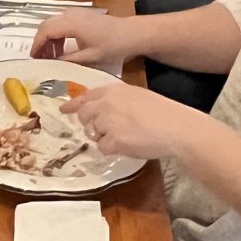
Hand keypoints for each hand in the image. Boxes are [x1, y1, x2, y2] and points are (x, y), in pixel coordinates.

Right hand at [31, 9, 138, 73]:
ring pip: (52, 23)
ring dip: (48, 38)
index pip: (45, 32)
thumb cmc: (111, 45)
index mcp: (71, 24)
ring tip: (50, 56)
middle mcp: (70, 14)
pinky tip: (61, 48)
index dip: (37, 45)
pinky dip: (56, 34)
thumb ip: (67, 59)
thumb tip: (50, 62)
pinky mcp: (79, 14)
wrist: (130, 33)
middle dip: (40, 42)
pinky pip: (60, 22)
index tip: (33, 58)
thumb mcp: (89, 57)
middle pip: (46, 25)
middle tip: (40, 58)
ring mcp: (75, 12)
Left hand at [62, 81, 202, 160]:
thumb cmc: (162, 113)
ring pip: (93, 133)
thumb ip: (116, 100)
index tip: (64, 109)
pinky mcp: (113, 140)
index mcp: (114, 90)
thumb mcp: (138, 96)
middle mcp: (107, 103)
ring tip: (126, 136)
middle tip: (106, 131)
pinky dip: (113, 150)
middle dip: (90, 125)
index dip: (74, 104)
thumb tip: (100, 109)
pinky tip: (129, 145)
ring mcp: (108, 121)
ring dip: (104, 137)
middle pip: (85, 115)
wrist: (176, 128)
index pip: (87, 96)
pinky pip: (103, 148)